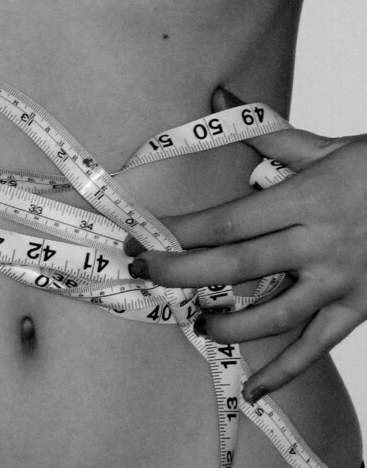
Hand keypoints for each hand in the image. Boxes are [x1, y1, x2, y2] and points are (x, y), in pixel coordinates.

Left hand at [124, 87, 366, 402]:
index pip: (225, 222)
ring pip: (273, 315)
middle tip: (142, 274)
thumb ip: (265, 132)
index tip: (142, 238)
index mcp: (304, 199)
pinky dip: (286, 373)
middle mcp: (318, 242)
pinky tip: (255, 392)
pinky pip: (318, 346)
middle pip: (235, 265)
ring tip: (197, 325)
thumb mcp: (325, 147)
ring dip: (228, 325)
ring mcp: (341, 280)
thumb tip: (215, 95)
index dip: (179, 234)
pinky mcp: (360, 307)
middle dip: (180, 273)